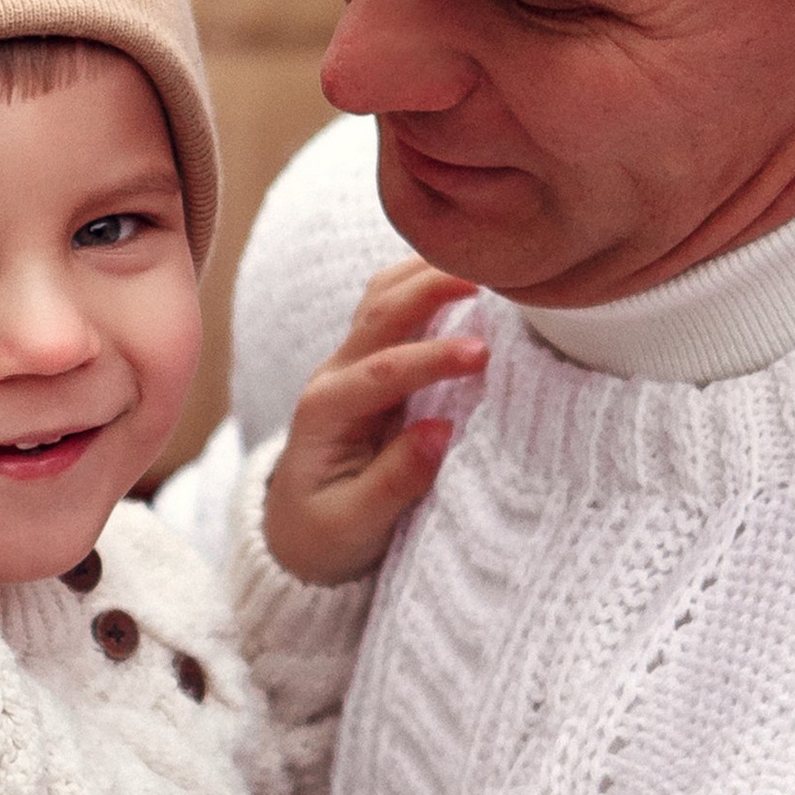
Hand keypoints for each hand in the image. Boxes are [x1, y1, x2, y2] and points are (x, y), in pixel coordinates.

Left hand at [262, 260, 483, 585]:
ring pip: (386, 295)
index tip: (482, 355)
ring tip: (489, 261)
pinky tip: (471, 274)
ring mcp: (352, 362)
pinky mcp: (374, 363)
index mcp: (325, 413)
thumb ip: (395, 482)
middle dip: (434, 288)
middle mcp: (334, 375)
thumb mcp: (353, 525)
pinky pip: (399, 307)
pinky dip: (431, 284)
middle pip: (381, 311)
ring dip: (431, 272)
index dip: (432, 358)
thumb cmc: (326, 533)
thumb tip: (442, 432)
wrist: (299, 529)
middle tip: (495, 281)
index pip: (381, 371)